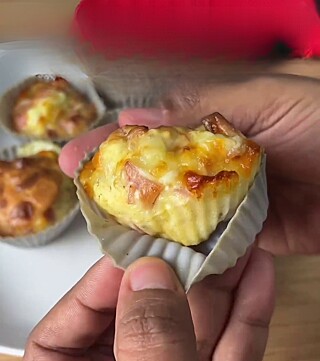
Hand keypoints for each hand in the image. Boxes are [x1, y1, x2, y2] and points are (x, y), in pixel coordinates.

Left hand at [17, 251, 273, 360]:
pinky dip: (245, 325)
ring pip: (188, 343)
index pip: (59, 343)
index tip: (135, 255)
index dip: (94, 292)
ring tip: (236, 246)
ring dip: (218, 292)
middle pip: (133, 332)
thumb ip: (151, 355)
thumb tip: (148, 277)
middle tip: (195, 239)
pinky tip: (257, 281)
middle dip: (173, 281)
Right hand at [60, 74, 319, 254]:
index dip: (113, 144)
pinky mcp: (245, 235)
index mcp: (216, 124)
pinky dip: (186, 252)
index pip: (153, 134)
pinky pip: (209, 245)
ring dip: (149, 226)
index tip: (77, 157)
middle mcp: (216, 164)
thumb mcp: (267, 97)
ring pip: (179, 216)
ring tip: (110, 236)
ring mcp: (228, 202)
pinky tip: (157, 258)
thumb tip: (140, 118)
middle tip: (86, 200)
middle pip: (159, 180)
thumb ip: (203, 108)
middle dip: (122, 190)